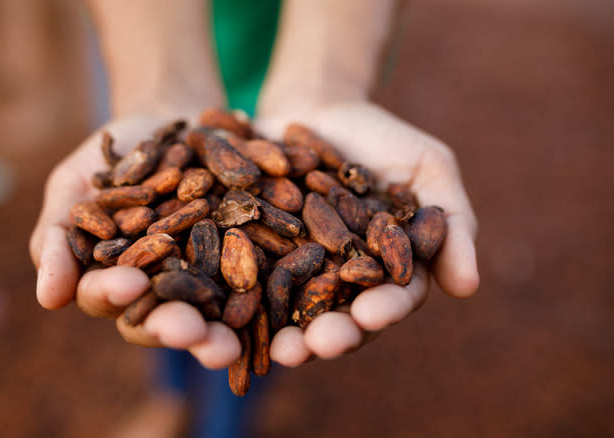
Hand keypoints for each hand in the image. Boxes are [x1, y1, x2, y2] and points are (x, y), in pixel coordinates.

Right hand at [29, 113, 240, 368]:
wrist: (175, 119)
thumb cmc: (114, 154)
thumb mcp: (74, 185)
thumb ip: (58, 238)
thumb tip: (47, 300)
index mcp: (113, 279)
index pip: (107, 295)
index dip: (115, 292)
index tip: (129, 283)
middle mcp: (161, 290)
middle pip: (162, 319)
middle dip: (174, 327)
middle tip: (188, 333)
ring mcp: (206, 279)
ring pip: (210, 316)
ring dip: (218, 334)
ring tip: (228, 345)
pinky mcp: (247, 264)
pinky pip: (255, 283)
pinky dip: (261, 295)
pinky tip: (269, 303)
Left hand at [255, 100, 479, 365]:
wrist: (315, 104)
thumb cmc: (381, 136)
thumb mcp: (427, 166)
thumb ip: (452, 221)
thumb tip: (469, 287)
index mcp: (387, 268)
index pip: (393, 295)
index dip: (383, 308)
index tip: (370, 314)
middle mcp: (342, 280)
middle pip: (341, 316)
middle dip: (333, 334)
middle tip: (318, 345)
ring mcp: (297, 271)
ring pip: (294, 311)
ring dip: (287, 334)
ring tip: (279, 352)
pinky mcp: (256, 256)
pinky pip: (249, 281)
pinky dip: (244, 298)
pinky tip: (233, 315)